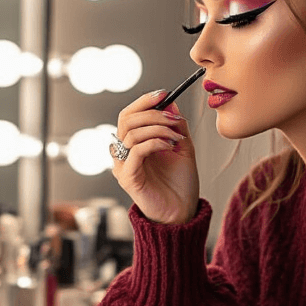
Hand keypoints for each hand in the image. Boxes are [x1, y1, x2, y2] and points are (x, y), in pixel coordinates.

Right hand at [110, 90, 198, 224]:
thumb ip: (175, 124)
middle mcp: (124, 153)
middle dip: (152, 113)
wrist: (182, 210)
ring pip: (132, 133)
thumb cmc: (180, 182)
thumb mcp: (182, 145)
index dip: (144, 101)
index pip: (129, 115)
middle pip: (126, 120)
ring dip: (158, 129)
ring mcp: (123, 165)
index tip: (165, 94)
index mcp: (134, 143)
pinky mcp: (128, 177)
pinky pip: (137, 150)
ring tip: (177, 137)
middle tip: (173, 118)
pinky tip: (170, 146)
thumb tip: (170, 101)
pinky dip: (156, 142)